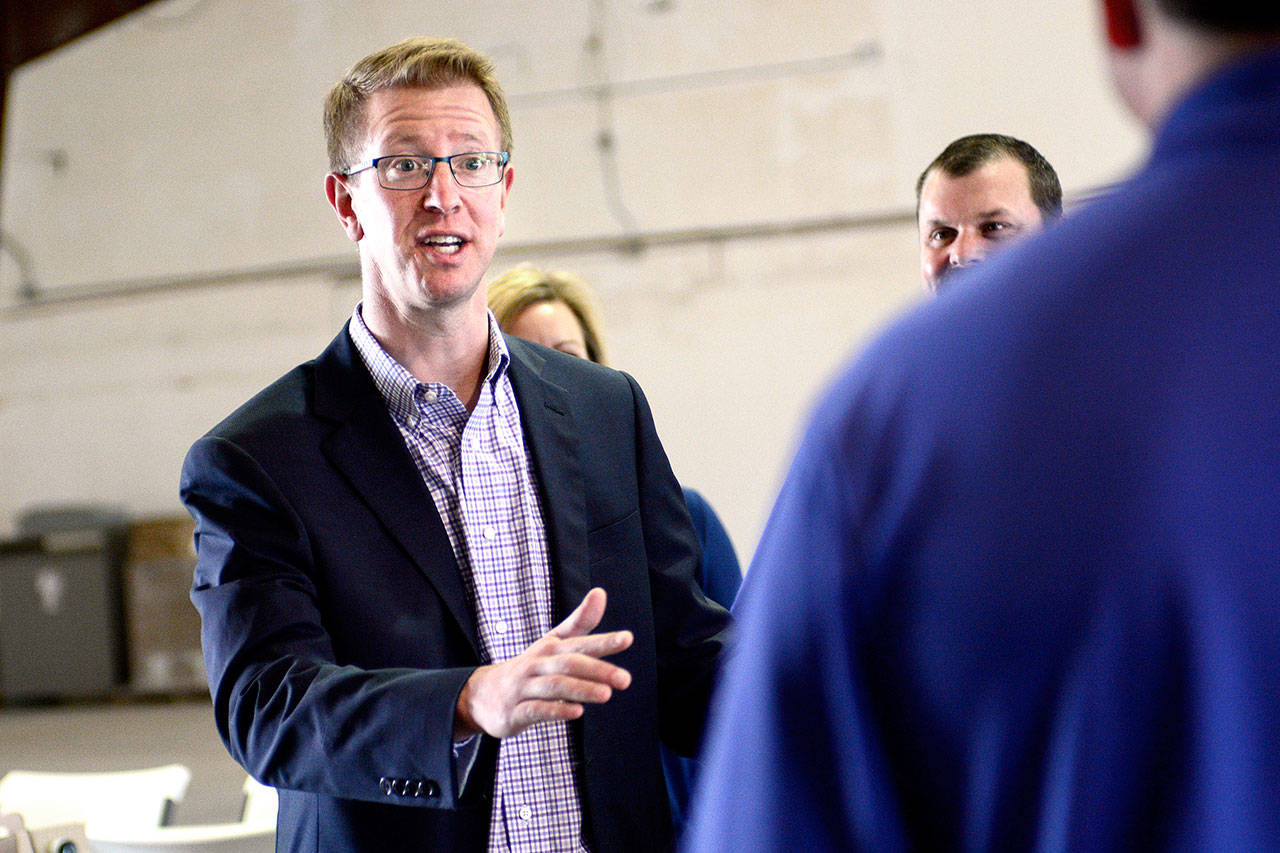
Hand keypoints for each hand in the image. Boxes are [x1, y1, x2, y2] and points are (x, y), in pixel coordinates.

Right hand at [454, 587, 632, 739]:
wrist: (483, 693)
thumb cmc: (529, 667)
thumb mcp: (553, 643)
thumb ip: (580, 622)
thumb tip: (601, 592)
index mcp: (550, 647)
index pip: (580, 642)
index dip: (603, 640)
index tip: (628, 638)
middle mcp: (538, 664)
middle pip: (569, 663)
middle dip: (597, 670)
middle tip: (625, 679)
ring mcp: (524, 687)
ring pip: (554, 686)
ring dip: (581, 689)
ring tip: (606, 695)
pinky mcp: (515, 711)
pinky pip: (536, 709)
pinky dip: (556, 710)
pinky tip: (576, 712)